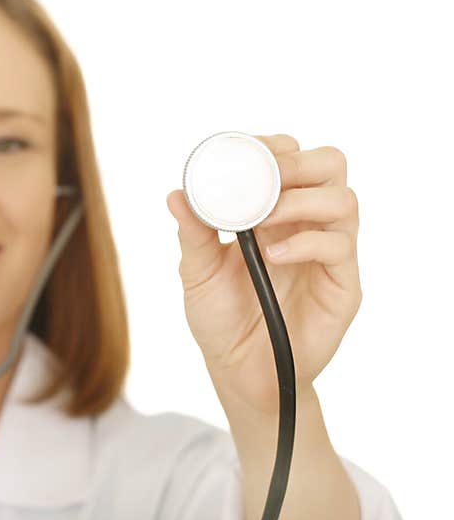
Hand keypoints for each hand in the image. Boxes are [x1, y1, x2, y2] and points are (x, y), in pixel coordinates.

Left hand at [166, 134, 361, 416]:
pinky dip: (307, 242)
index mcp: (274, 213)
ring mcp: (328, 253)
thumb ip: (193, 234)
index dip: (273, 147)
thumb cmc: (221, 319)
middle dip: (297, 163)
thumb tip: (175, 194)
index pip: (291, 159)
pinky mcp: (342, 285)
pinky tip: (274, 255)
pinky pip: (340, 246)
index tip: (245, 152)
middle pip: (329, 165)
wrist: (239, 373)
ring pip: (343, 199)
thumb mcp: (197, 273)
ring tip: (262, 221)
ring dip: (300, 201)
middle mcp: (306, 225)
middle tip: (264, 179)